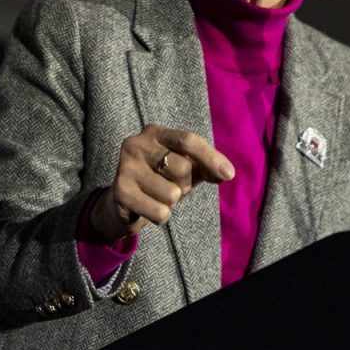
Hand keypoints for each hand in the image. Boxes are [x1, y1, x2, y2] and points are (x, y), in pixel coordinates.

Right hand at [90, 124, 234, 241]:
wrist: (122, 202)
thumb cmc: (161, 180)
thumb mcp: (187, 169)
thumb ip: (207, 167)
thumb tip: (226, 173)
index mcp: (155, 133)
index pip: (189, 140)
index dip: (211, 158)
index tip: (229, 175)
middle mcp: (137, 144)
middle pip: (183, 168)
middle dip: (185, 185)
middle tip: (171, 186)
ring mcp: (126, 167)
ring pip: (172, 194)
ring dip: (171, 203)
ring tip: (157, 196)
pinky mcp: (120, 192)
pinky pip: (160, 212)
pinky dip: (161, 216)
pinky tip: (148, 208)